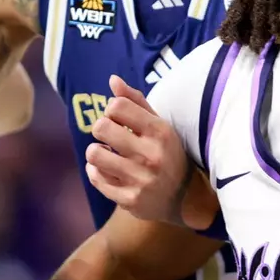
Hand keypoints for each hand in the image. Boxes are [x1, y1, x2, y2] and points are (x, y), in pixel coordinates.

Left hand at [84, 75, 188, 222]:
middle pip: (101, 128)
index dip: (112, 110)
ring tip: (106, 153)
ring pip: (94, 154)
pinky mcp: (130, 200)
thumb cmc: (167, 153)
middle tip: (109, 136)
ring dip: (96, 152)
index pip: (117, 106)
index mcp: (160, 131)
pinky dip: (95, 171)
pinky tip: (106, 169)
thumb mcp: (159, 124)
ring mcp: (140, 179)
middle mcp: (151, 155)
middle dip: (101, 129)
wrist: (186, 198)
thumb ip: (135, 101)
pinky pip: (96, 178)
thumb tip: (113, 79)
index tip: (119, 119)